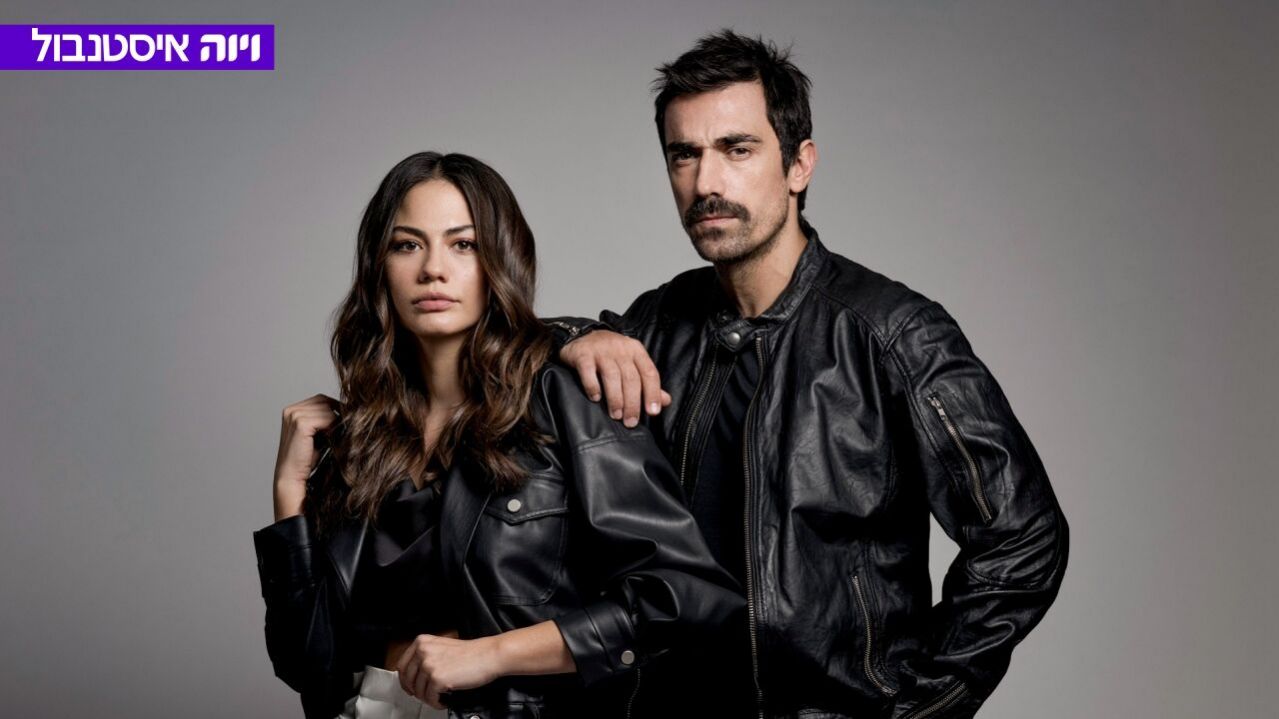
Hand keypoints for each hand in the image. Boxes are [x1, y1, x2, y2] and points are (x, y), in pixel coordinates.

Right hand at [272, 393, 339, 519]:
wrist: (292, 478)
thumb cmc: (307, 460)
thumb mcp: (319, 436)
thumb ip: (327, 421)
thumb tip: (350, 411)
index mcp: (293, 411)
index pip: (321, 400)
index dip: (336, 409)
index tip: (348, 421)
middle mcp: (291, 410)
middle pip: (325, 401)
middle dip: (338, 413)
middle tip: (347, 428)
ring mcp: (294, 415)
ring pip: (327, 408)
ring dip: (337, 421)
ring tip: (337, 437)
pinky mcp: (301, 423)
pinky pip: (327, 418)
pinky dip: (334, 427)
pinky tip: (332, 440)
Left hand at [395, 633, 500, 708]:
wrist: (488, 655)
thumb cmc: (471, 653)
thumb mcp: (442, 647)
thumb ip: (426, 656)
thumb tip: (413, 675)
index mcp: (422, 642)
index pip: (402, 665)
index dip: (405, 680)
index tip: (410, 687)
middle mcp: (423, 652)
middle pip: (408, 680)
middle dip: (417, 692)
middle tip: (428, 695)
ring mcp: (429, 665)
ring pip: (419, 692)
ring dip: (430, 698)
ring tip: (442, 696)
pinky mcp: (437, 679)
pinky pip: (430, 699)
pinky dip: (438, 703)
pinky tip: (447, 699)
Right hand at [559, 330, 669, 426]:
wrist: (582, 335)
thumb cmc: (611, 354)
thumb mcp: (632, 363)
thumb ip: (648, 383)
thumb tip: (666, 401)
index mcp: (636, 351)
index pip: (649, 373)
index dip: (653, 393)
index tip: (652, 412)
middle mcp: (621, 349)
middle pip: (631, 378)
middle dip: (632, 403)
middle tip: (630, 421)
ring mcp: (601, 350)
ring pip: (612, 376)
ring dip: (615, 399)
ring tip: (616, 415)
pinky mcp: (583, 354)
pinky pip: (588, 372)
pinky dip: (593, 386)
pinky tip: (595, 398)